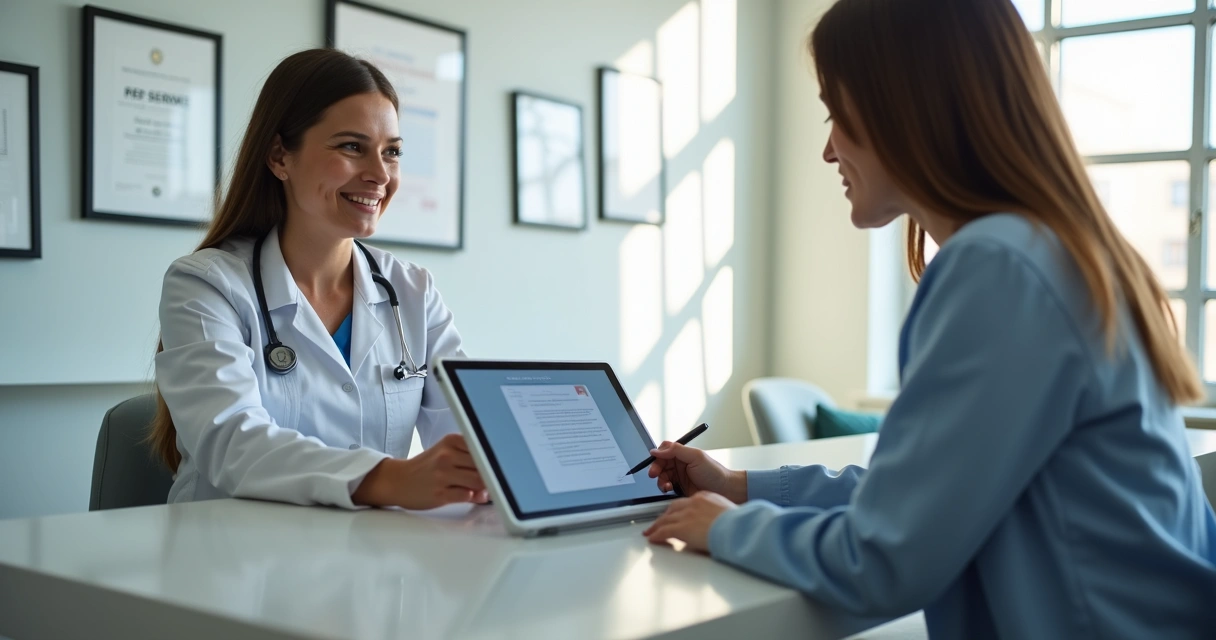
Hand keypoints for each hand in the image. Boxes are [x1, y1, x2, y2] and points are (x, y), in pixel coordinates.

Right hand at [352, 434, 488, 509]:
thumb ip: (470, 459)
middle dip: (493, 474)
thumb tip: (495, 471)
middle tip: (498, 479)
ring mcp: (443, 475)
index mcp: (451, 441)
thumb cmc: (426, 467)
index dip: (496, 457)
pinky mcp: (440, 493)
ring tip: (486, 489)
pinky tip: (475, 496)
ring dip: (486, 487)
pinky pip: (466, 495)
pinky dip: (475, 497)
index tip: (506, 463)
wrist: (397, 481)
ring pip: (478, 480)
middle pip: (483, 465)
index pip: (483, 446)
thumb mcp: (446, 453)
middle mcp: (447, 455)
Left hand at [643, 492, 736, 552]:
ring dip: (657, 526)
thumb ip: (717, 515)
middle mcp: (693, 503)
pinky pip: (664, 531)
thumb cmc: (739, 525)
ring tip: (651, 532)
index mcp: (705, 497)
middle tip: (659, 522)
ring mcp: (686, 515)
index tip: (675, 514)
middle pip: (673, 508)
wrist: (738, 529)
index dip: (678, 510)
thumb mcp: (727, 513)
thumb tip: (717, 524)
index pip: (686, 502)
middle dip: (664, 516)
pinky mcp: (681, 528)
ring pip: (665, 519)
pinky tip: (653, 539)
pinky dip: (657, 535)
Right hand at [648, 441, 746, 502]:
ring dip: (660, 480)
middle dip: (656, 469)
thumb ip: (676, 450)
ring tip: (666, 485)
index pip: (664, 451)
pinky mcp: (679, 488)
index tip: (654, 461)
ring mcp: (679, 476)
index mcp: (683, 453)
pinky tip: (669, 489)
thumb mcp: (696, 457)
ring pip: (661, 476)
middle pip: (660, 464)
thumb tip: (658, 450)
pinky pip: (666, 486)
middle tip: (654, 475)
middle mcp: (680, 464)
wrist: (725, 491)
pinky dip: (664, 487)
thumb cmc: (715, 472)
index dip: (658, 456)